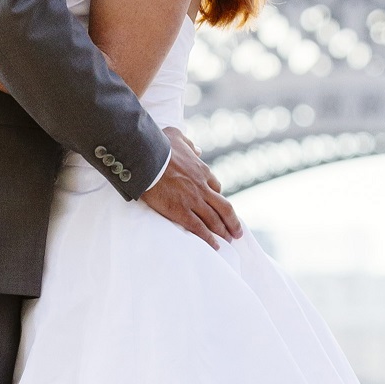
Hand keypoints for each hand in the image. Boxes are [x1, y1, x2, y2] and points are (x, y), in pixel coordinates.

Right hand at [141, 128, 240, 248]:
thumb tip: (198, 150)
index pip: (216, 188)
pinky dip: (208, 239)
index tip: (220, 207)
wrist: (147, 157)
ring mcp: (193, 200)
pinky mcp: (181, 211)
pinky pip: (199, 228)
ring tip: (229, 241)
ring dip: (223, 232)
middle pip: (223, 207)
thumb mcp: (178, 137)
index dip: (219, 198)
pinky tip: (215, 246)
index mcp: (201, 171)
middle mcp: (202, 187)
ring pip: (214, 220)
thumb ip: (190, 145)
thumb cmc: (159, 145)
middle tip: (237, 232)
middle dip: (232, 221)